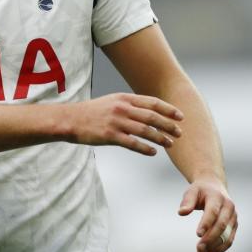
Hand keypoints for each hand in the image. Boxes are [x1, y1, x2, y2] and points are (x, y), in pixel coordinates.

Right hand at [67, 93, 183, 155]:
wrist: (71, 120)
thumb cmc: (93, 112)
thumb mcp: (112, 102)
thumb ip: (130, 105)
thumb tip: (149, 111)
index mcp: (124, 98)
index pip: (152, 103)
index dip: (168, 110)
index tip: (180, 117)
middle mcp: (122, 109)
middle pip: (152, 117)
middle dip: (169, 125)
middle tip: (179, 133)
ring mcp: (116, 122)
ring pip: (145, 131)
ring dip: (160, 138)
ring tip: (170, 144)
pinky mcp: (110, 136)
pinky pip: (132, 143)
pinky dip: (145, 148)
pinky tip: (153, 152)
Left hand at [178, 175, 236, 251]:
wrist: (215, 186)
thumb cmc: (201, 190)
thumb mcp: (191, 191)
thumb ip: (187, 201)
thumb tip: (181, 212)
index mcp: (217, 197)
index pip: (213, 212)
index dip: (206, 223)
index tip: (197, 234)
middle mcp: (229, 207)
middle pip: (221, 225)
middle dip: (210, 239)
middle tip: (198, 249)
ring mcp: (233, 216)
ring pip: (227, 235)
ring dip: (215, 247)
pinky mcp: (234, 225)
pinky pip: (230, 239)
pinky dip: (221, 248)